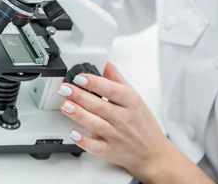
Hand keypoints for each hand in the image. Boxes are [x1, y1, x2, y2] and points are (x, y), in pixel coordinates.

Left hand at [57, 62, 167, 177]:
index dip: (95, 83)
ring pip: (96, 124)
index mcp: (130, 102)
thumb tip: (105, 63)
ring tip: (65, 105)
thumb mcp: (134, 97)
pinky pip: (96, 147)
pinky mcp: (109, 151)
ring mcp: (116, 136)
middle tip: (65, 89)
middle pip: (100, 106)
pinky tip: (74, 133)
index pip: (112, 90)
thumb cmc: (143, 124)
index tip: (80, 77)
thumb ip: (117, 80)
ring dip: (79, 114)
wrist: (152, 153)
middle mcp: (123, 119)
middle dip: (80, 96)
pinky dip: (84, 141)